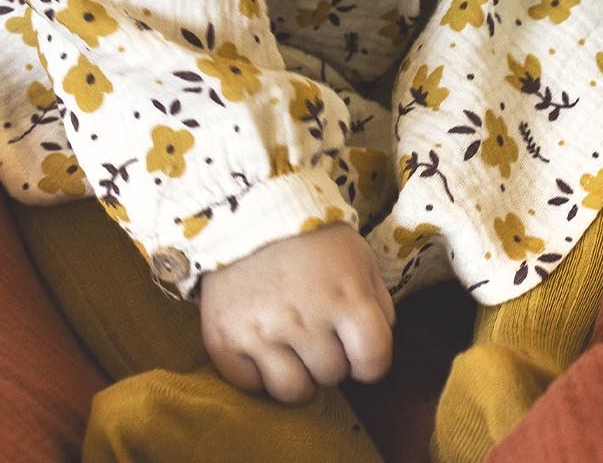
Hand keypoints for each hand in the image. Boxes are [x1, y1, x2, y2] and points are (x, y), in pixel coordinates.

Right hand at [198, 219, 395, 404]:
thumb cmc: (310, 238)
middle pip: (332, 376)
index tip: (356, 348)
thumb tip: (374, 347)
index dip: (369, 360)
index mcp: (346, 296)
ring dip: (296, 372)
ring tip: (288, 341)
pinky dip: (256, 370)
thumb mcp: (358, 257)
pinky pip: (251, 385)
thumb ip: (377, 303)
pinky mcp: (225, 341)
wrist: (246, 210)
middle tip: (313, 325)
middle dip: (328, 355)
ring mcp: (262, 332)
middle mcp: (304, 319)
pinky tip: (258, 339)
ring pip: (294, 391)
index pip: (373, 362)